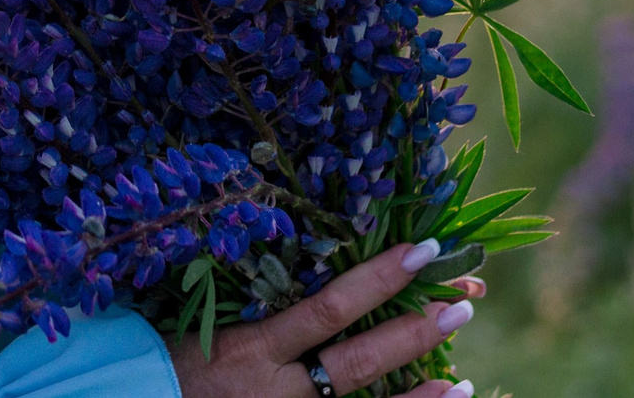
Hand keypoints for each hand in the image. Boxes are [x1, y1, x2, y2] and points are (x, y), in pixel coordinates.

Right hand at [169, 240, 480, 397]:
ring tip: (462, 381)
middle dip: (413, 333)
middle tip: (461, 305)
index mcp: (250, 349)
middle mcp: (275, 392)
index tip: (421, 249)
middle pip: (357, 363)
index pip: (326, 310)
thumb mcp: (208, 324)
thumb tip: (318, 267)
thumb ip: (259, 302)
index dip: (376, 280)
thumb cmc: (172, 362)